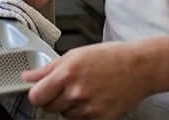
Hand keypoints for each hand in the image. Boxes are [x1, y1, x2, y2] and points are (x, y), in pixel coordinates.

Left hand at [23, 42, 153, 118]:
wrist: (140, 68)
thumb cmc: (110, 57)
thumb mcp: (75, 54)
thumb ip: (48, 68)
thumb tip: (28, 76)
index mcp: (68, 73)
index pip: (36, 96)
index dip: (36, 94)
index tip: (39, 91)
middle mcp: (77, 92)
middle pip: (49, 107)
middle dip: (52, 99)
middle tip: (64, 87)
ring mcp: (90, 108)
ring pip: (65, 115)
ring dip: (69, 106)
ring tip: (83, 90)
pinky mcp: (101, 118)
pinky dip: (83, 113)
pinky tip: (92, 99)